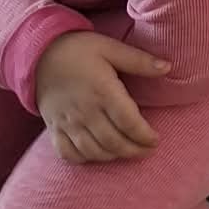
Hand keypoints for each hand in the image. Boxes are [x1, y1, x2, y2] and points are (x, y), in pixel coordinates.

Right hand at [35, 32, 167, 164]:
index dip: (144, 135)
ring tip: (128, 153)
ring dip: (113, 156)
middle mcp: (85, 111)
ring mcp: (67, 122)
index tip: (156, 140)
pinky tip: (97, 156)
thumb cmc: (80, 49)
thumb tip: (168, 67)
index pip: (128, 121)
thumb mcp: (111, 48)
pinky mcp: (54, 128)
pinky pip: (68, 153)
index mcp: (103, 91)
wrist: (39, 54)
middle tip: (148, 151)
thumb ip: (139, 60)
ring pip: (93, 151)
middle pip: (113, 141)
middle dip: (133, 150)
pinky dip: (84, 159)